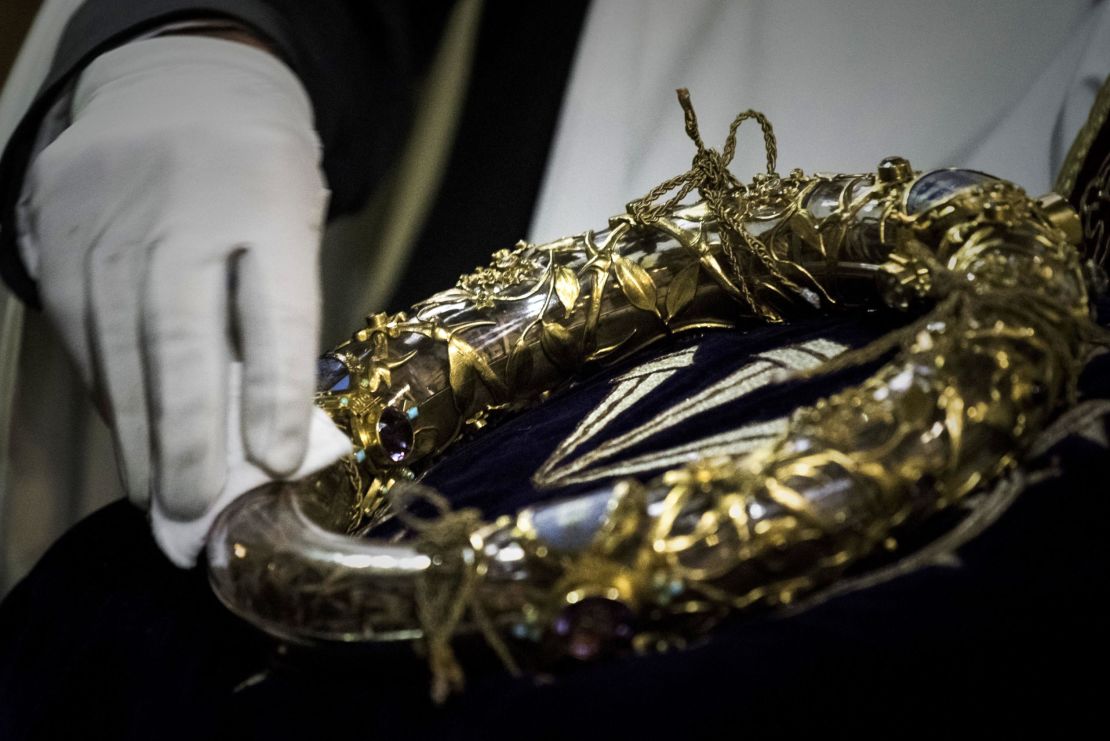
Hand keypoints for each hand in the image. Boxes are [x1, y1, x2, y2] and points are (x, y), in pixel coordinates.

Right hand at [17, 36, 336, 518]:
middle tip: (196, 510)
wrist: (177, 87)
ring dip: (138, 430)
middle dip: (189, 433)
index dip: (274, 390)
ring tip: (157, 496)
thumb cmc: (258, 177)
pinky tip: (125, 434)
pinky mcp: (57, 232)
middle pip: (181, 337)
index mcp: (267, 199)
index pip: (275, 308)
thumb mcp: (295, 223)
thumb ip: (280, 310)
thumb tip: (265, 426)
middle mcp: (181, 209)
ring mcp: (109, 220)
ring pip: (120, 345)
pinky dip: (105, 389)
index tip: (277, 464)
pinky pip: (80, 329)